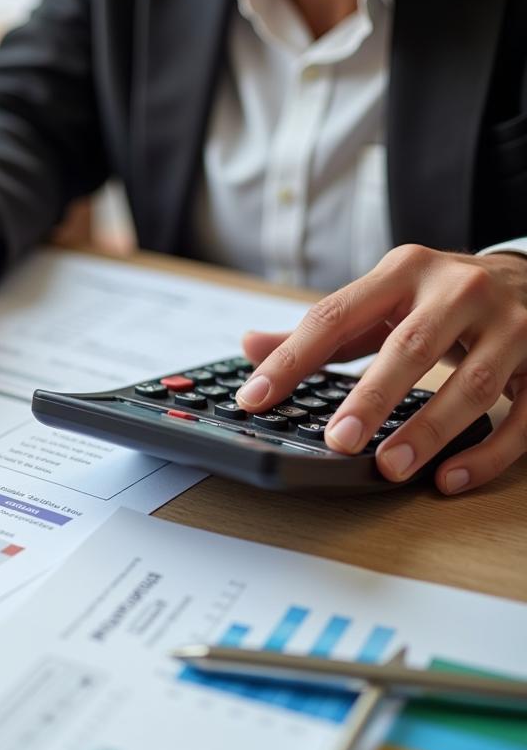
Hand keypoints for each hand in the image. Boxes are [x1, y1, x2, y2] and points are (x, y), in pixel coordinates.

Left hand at [235, 245, 526, 493]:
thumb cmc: (439, 299)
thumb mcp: (381, 301)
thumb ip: (321, 330)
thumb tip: (249, 346)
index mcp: (405, 271)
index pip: (334, 316)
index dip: (290, 361)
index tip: (252, 400)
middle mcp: (460, 289)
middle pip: (411, 346)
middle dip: (372, 397)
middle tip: (338, 440)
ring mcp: (512, 325)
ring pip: (474, 384)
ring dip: (430, 430)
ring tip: (389, 468)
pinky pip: (523, 415)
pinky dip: (487, 452)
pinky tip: (449, 478)